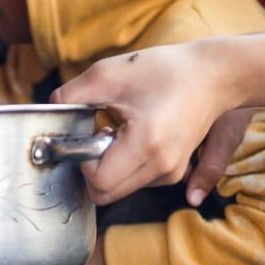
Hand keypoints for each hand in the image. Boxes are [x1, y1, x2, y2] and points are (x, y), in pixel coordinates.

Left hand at [50, 39, 240, 204]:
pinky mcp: (173, 172)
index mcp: (146, 146)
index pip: (98, 183)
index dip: (82, 160)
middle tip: (98, 132)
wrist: (214, 75)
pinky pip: (134, 182)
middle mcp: (162, 167)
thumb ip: (70, 96)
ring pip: (119, 190)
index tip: (86, 132)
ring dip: (107, 166)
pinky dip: (123, 165)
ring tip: (117, 128)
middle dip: (92, 167)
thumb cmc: (164, 70)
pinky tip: (131, 135)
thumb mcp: (108, 73)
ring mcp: (170, 173)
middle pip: (105, 195)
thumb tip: (51, 115)